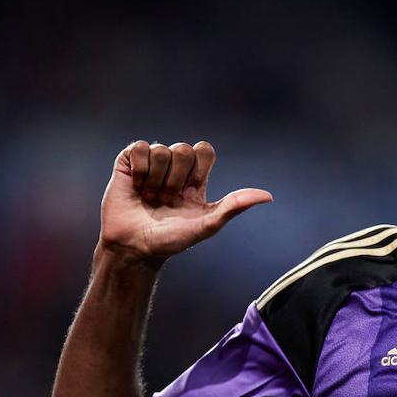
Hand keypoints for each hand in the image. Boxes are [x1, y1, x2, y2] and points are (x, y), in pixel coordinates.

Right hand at [99, 140, 271, 263]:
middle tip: (167, 198)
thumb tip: (268, 196)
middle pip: (184, 149)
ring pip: (161, 149)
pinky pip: (139, 148)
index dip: (199, 166)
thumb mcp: (207, 224)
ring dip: (155, 179)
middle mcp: (174, 169)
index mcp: (195, 179)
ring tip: (150, 196)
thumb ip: (235, 206)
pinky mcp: (128, 163)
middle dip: (176, 178)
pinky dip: (139, 170)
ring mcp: (151, 164)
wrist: (134, 248)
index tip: (190, 189)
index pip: (204, 150)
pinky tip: (136, 187)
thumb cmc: (171, 240)